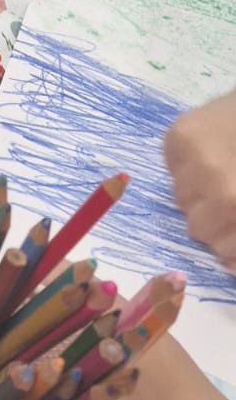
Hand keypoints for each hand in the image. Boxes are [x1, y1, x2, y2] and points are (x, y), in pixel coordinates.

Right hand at [163, 90, 235, 270]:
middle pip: (197, 228)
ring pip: (180, 199)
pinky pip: (170, 168)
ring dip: (199, 193)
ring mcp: (192, 156)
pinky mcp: (177, 134)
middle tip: (233, 198)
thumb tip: (230, 266)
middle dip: (216, 220)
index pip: (222, 250)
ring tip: (223, 171)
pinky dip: (186, 166)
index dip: (234, 242)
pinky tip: (210, 152)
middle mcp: (213, 184)